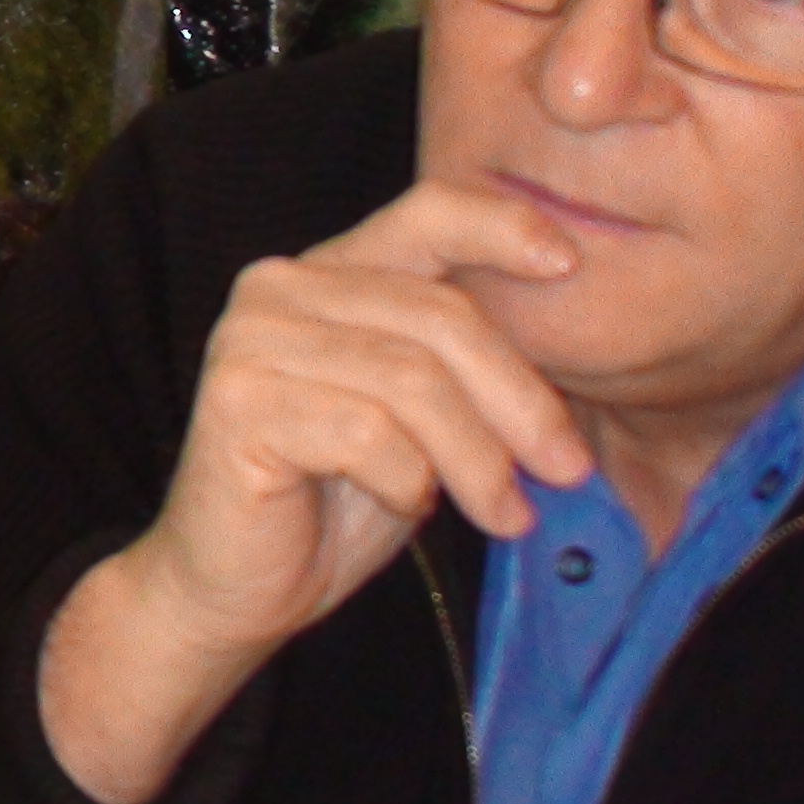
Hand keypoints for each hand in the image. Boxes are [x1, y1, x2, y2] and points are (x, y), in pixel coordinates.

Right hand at [40, 181, 590, 803]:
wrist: (233, 588)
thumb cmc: (334, 501)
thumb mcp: (420, 418)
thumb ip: (461, 364)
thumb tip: (570, 338)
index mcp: (326, 274)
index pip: (425, 214)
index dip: (502, 228)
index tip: (569, 266)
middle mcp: (279, 289)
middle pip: (440, 318)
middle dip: (521, 402)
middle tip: (565, 471)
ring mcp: (250, 341)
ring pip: (413, 382)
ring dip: (478, 460)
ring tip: (503, 512)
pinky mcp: (237, 402)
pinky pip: (368, 433)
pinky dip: (409, 480)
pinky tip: (409, 505)